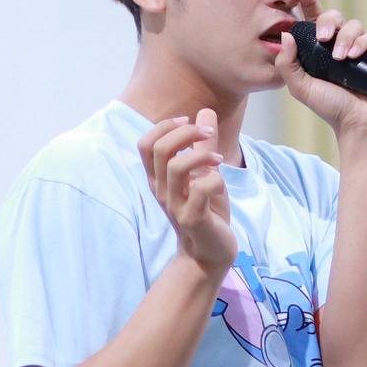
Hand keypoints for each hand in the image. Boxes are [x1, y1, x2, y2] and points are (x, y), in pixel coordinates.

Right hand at [137, 108, 233, 274]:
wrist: (210, 254)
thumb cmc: (207, 212)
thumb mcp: (205, 174)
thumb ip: (203, 146)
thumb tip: (204, 112)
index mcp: (159, 179)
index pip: (146, 144)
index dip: (165, 126)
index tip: (189, 123)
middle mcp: (161, 190)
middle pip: (160, 149)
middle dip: (186, 134)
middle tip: (208, 135)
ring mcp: (175, 205)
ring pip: (177, 167)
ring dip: (202, 155)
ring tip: (219, 161)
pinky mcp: (192, 219)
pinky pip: (201, 189)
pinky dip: (215, 180)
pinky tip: (221, 186)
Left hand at [274, 0, 366, 136]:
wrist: (357, 125)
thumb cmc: (329, 108)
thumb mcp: (300, 87)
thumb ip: (287, 63)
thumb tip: (285, 33)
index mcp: (319, 49)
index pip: (313, 20)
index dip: (307, 2)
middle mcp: (340, 45)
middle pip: (334, 17)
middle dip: (327, 21)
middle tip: (322, 37)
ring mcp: (360, 49)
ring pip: (354, 25)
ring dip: (345, 38)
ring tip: (340, 58)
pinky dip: (361, 43)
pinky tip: (352, 57)